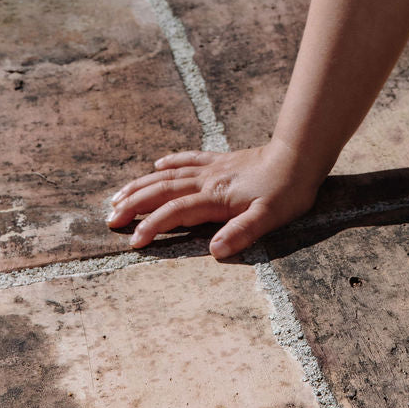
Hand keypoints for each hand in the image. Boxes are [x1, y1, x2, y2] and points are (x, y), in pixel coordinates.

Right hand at [105, 141, 320, 259]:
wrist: (298, 156)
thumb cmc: (287, 192)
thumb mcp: (269, 218)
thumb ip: (241, 233)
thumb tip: (215, 251)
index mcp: (215, 198)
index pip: (175, 213)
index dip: (152, 226)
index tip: (132, 242)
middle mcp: (207, 181)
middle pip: (162, 191)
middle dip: (134, 205)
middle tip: (109, 218)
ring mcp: (212, 169)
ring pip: (168, 175)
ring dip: (142, 185)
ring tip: (118, 195)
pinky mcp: (221, 161)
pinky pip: (188, 159)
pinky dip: (170, 162)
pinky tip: (157, 165)